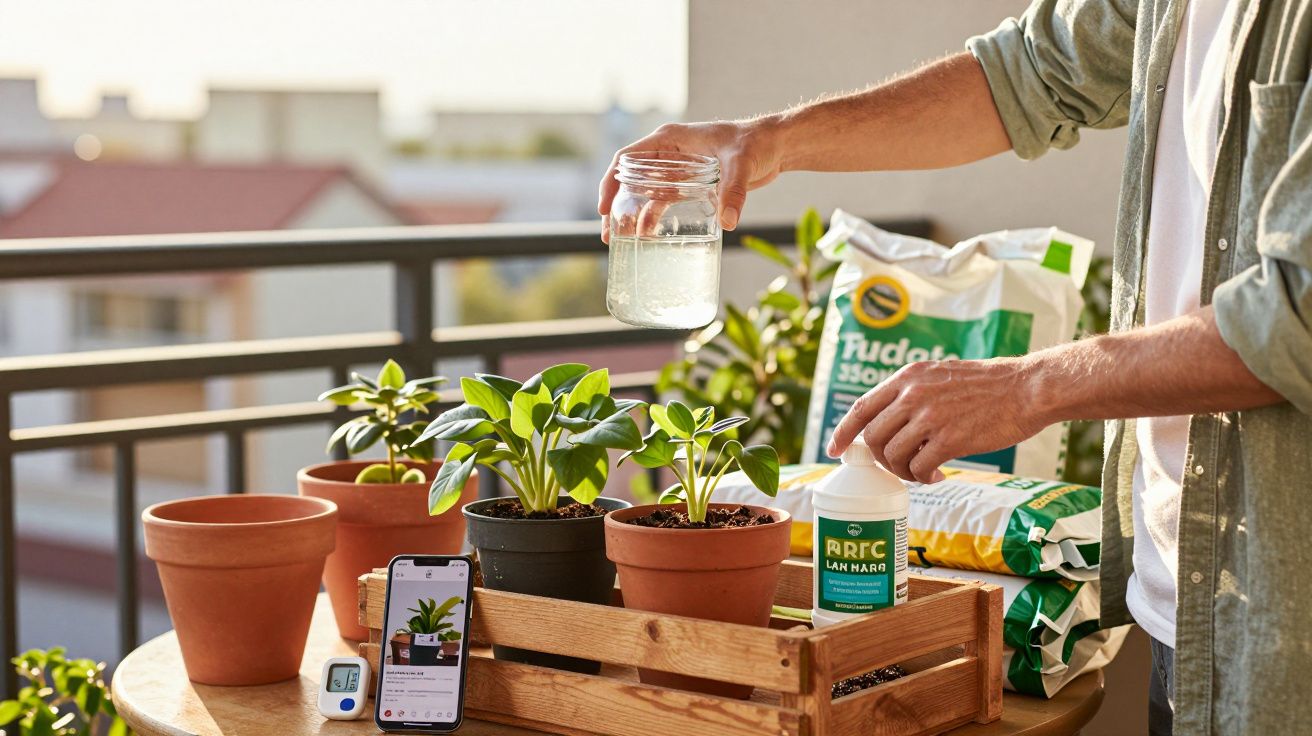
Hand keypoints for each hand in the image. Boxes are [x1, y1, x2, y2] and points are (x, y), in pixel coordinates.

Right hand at [598, 119, 784, 242]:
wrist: (775, 146)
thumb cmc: (756, 143)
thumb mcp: (741, 165)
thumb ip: (734, 191)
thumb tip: (728, 222)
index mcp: (670, 140)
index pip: (627, 159)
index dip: (610, 182)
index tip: (605, 208)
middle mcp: (668, 153)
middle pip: (630, 179)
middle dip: (617, 207)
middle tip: (609, 235)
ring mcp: (677, 168)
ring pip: (644, 193)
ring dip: (632, 215)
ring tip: (623, 241)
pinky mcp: (689, 182)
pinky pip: (663, 200)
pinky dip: (653, 216)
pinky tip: (648, 236)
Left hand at [825, 357, 1052, 482]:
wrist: (1027, 388)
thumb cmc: (988, 386)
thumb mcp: (940, 375)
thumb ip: (912, 393)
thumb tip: (889, 422)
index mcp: (907, 377)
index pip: (861, 407)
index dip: (843, 432)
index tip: (834, 451)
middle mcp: (912, 394)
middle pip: (873, 438)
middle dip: (882, 460)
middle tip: (902, 466)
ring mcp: (930, 416)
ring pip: (893, 455)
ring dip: (903, 471)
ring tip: (922, 471)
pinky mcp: (950, 438)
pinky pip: (919, 468)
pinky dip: (923, 478)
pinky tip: (938, 475)